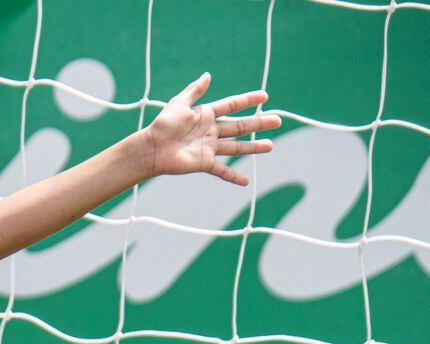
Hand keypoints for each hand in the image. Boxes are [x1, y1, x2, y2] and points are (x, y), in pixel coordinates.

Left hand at [145, 73, 280, 186]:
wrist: (152, 148)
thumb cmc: (163, 125)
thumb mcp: (179, 104)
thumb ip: (194, 91)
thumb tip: (207, 75)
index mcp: (206, 115)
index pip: (231, 106)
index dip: (247, 100)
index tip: (264, 96)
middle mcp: (210, 131)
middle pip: (239, 127)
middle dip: (259, 124)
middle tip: (277, 121)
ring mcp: (209, 148)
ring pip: (236, 147)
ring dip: (253, 147)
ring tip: (270, 146)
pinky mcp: (203, 163)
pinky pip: (221, 170)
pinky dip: (233, 176)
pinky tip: (246, 182)